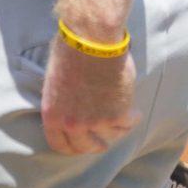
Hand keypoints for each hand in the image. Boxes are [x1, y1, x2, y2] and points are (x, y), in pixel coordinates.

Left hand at [41, 34, 139, 156]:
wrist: (92, 40)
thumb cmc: (71, 50)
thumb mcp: (55, 80)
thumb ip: (62, 100)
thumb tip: (71, 103)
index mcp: (53, 115)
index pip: (61, 146)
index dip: (75, 146)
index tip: (84, 143)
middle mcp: (72, 124)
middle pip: (87, 147)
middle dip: (98, 142)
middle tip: (107, 132)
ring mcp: (95, 122)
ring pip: (111, 137)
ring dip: (118, 127)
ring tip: (124, 115)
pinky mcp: (117, 115)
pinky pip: (128, 125)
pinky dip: (133, 118)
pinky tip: (134, 111)